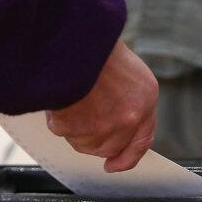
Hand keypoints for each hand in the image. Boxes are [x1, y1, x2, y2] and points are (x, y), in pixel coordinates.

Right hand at [46, 40, 157, 172]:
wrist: (73, 36)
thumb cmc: (94, 45)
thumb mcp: (125, 69)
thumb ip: (126, 99)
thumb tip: (112, 121)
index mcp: (144, 99)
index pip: (142, 140)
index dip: (127, 157)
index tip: (114, 165)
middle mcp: (129, 117)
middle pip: (110, 147)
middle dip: (94, 140)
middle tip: (80, 122)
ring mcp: (103, 126)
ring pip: (84, 143)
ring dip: (74, 128)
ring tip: (71, 97)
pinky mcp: (76, 127)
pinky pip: (62, 131)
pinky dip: (56, 117)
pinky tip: (59, 96)